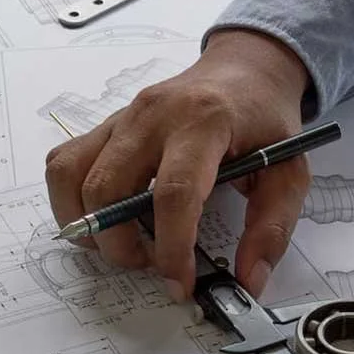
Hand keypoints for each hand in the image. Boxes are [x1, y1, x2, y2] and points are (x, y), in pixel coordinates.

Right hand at [44, 29, 311, 301]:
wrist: (243, 71)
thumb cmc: (265, 121)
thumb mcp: (290, 171)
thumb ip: (272, 228)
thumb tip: (248, 282)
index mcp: (204, 122)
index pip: (173, 192)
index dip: (171, 248)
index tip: (180, 283)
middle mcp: (152, 115)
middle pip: (108, 189)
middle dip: (121, 246)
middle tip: (150, 264)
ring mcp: (120, 118)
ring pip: (72, 178)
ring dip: (87, 228)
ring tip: (121, 246)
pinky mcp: (104, 126)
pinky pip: (63, 165)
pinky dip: (70, 201)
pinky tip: (102, 219)